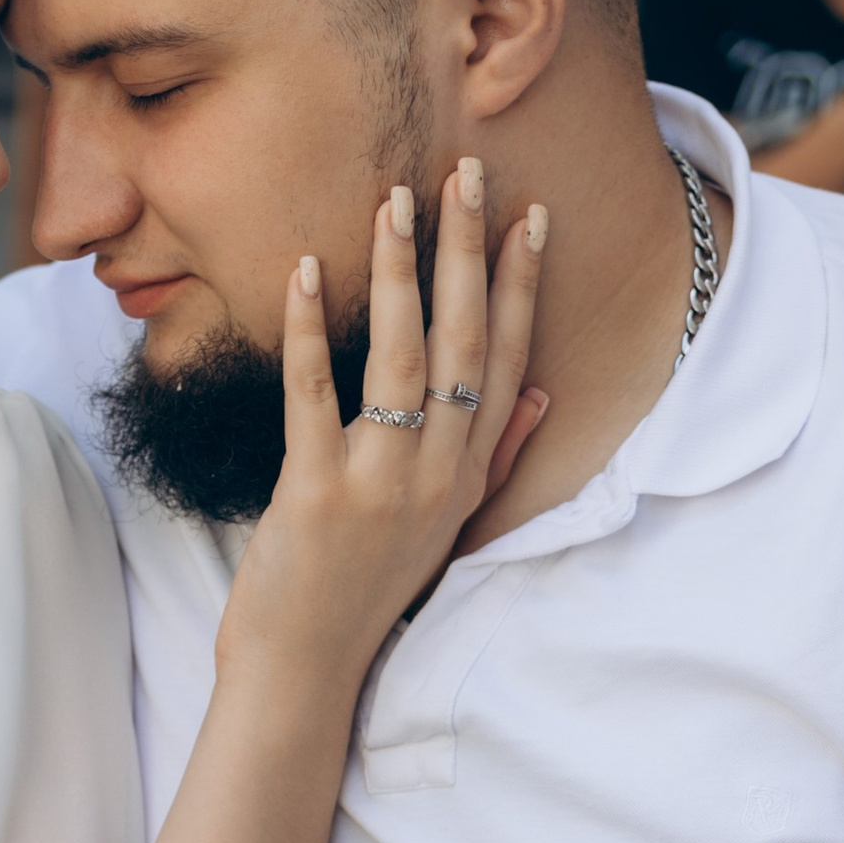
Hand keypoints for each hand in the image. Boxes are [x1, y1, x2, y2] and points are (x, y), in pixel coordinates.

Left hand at [215, 161, 547, 706]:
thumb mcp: (446, 525)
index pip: (506, 360)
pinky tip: (303, 271)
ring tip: (394, 202)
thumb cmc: (367, 588)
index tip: (530, 214)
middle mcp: (435, 473)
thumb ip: (496, 456)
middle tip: (468, 174)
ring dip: (400, 274)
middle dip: (469, 252)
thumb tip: (540, 392)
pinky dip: (310, 332)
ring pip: (400, 358)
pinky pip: (314, 397)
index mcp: (467, 474)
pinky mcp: (315, 495)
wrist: (306, 668)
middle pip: (462, 343)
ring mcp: (379, 483)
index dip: (520, 285)